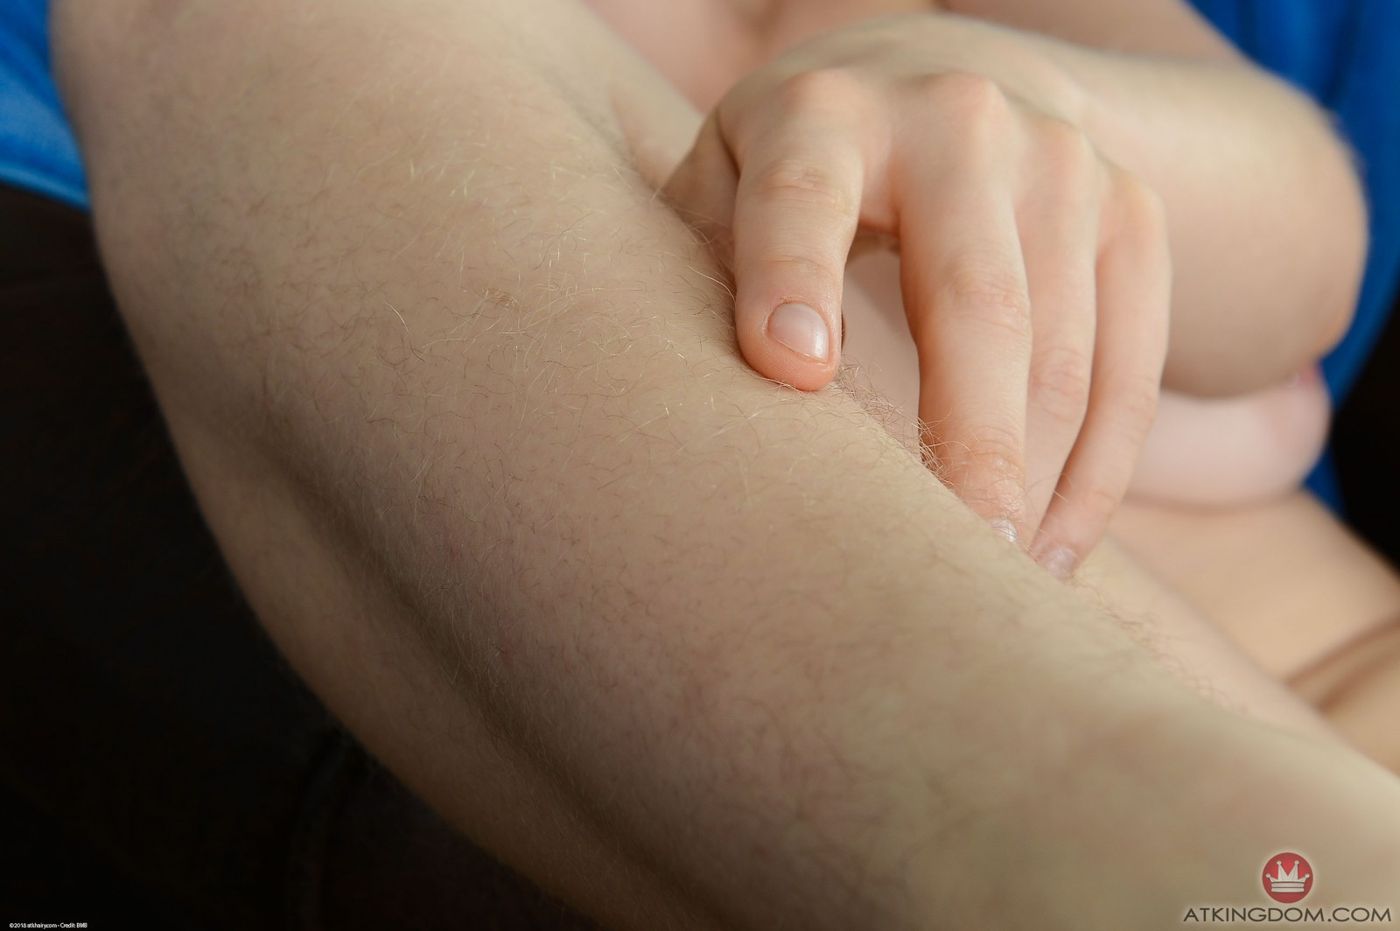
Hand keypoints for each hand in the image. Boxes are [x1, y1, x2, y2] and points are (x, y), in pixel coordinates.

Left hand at [664, 16, 1169, 577]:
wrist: (947, 82)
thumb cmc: (799, 174)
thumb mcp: (726, 189)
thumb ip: (706, 277)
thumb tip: (712, 425)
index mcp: (823, 115)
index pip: (801, 201)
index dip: (792, 281)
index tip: (790, 373)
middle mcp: (954, 122)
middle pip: (975, 300)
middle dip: (969, 444)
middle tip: (955, 562)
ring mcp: (1060, 163)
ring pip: (1064, 350)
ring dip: (1036, 482)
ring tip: (996, 581)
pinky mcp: (1131, 212)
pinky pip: (1135, 364)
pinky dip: (1100, 472)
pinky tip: (1054, 548)